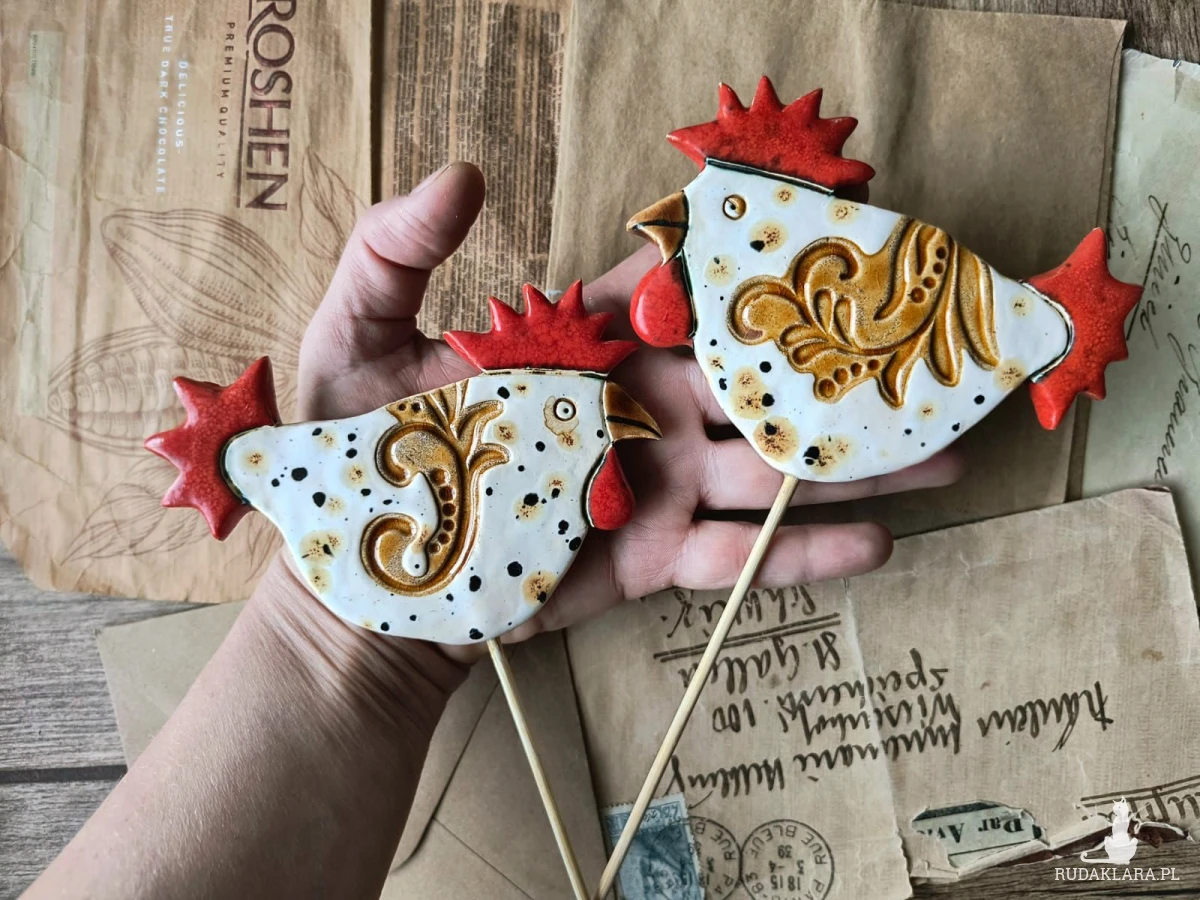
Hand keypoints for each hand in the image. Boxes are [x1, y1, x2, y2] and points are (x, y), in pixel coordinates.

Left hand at [293, 162, 962, 663]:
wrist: (364, 577)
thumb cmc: (354, 451)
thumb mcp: (359, 334)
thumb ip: (401, 248)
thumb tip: (464, 172)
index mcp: (588, 344)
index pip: (685, 293)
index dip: (756, 264)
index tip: (843, 237)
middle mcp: (640, 407)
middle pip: (757, 379)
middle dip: (842, 367)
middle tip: (933, 350)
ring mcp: (654, 486)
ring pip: (770, 467)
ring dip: (856, 463)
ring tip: (949, 450)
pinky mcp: (648, 559)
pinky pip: (736, 558)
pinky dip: (801, 555)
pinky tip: (879, 544)